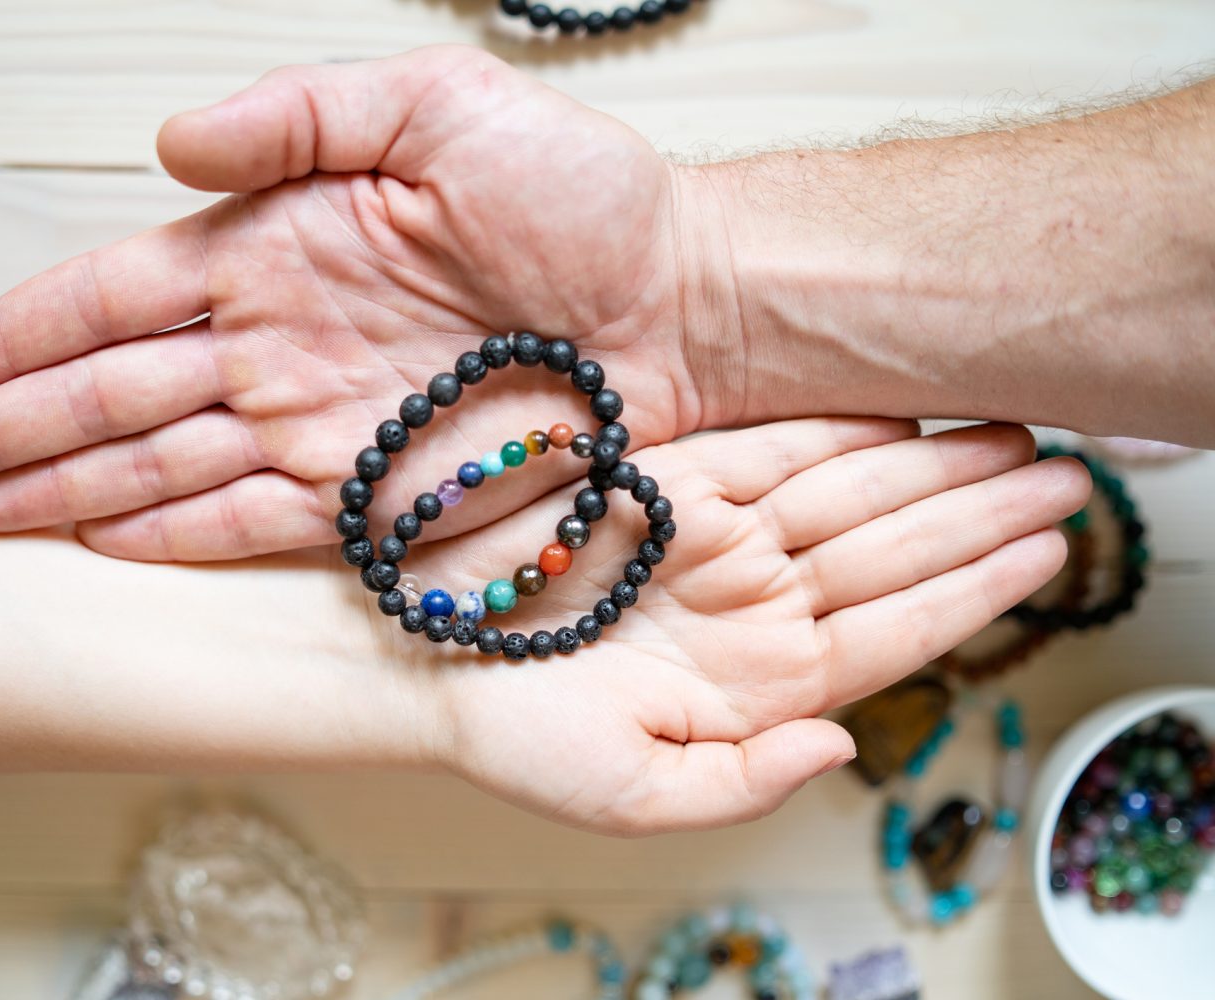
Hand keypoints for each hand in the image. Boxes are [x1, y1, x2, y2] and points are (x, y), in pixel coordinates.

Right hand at [0, 45, 714, 560]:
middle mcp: (285, 341)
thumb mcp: (431, 108)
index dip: (31, 329)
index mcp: (281, 245)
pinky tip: (109, 546)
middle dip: (19, 428)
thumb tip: (169, 148)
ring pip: (170, 463)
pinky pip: (260, 520)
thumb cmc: (577, 194)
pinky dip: (183, 538)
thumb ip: (297, 121)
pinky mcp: (379, 490)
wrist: (680, 295)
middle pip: (121, 390)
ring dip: (76, 491)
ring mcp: (324, 420)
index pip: (123, 291)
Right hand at [411, 419, 1086, 832]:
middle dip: (984, 512)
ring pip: (852, 491)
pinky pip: (771, 445)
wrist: (422, 656)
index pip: (897, 631)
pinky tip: (903, 409)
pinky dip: (838, 425)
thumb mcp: (636, 797)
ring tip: (1016, 433)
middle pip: (895, 550)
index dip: (978, 591)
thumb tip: (840, 749)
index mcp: (763, 684)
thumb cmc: (517, 737)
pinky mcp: (669, 482)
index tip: (1052, 552)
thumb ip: (745, 785)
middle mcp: (754, 603)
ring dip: (934, 462)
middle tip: (1071, 472)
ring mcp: (717, 538)